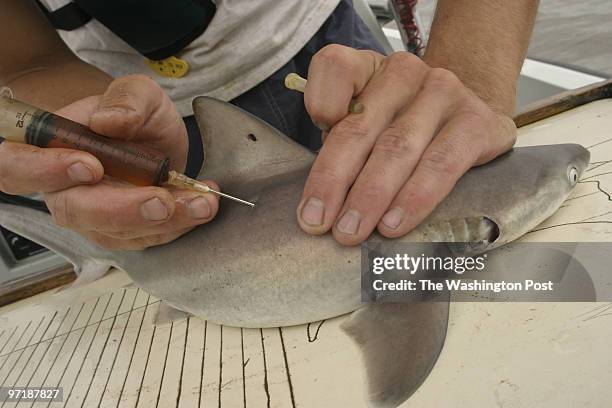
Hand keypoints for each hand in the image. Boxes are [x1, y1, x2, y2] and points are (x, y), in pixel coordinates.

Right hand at [0, 75, 218, 249]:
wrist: (149, 137)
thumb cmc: (131, 114)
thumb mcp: (137, 92)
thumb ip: (125, 99)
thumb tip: (110, 121)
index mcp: (47, 150)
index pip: (19, 167)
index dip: (45, 171)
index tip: (91, 165)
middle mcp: (64, 190)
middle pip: (74, 211)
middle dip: (122, 209)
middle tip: (161, 199)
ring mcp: (94, 217)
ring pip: (116, 233)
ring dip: (162, 222)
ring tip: (199, 202)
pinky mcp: (125, 232)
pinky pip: (145, 238)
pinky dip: (178, 225)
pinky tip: (199, 207)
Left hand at [298, 45, 515, 244]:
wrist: (470, 117)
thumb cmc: (402, 125)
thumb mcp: (364, 121)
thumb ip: (339, 141)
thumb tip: (320, 199)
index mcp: (368, 67)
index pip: (335, 67)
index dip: (319, 104)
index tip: (311, 142)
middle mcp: (404, 72)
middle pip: (360, 126)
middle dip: (334, 179)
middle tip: (317, 221)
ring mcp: (443, 93)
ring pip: (397, 148)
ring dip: (370, 196)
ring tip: (352, 230)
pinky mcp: (475, 122)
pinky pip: (441, 165)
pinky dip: (414, 198)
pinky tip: (394, 223)